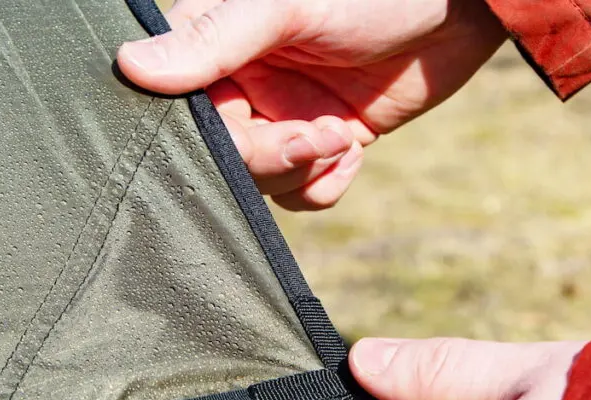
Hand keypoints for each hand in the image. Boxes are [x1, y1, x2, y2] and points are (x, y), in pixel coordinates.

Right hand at [118, 0, 506, 209]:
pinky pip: (303, 190)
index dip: (212, 137)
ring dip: (301, 171)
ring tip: (341, 136)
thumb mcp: (286, 6)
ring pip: (261, 180)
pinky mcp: (325, 140)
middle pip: (222, 155)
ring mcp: (283, 114)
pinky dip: (326, 183)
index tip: (254, 130)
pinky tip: (354, 148)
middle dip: (269, 159)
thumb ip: (212, 40)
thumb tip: (129, 66)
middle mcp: (242, 82)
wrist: (461, 8)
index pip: (180, 111)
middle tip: (316, 137)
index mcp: (216, 43)